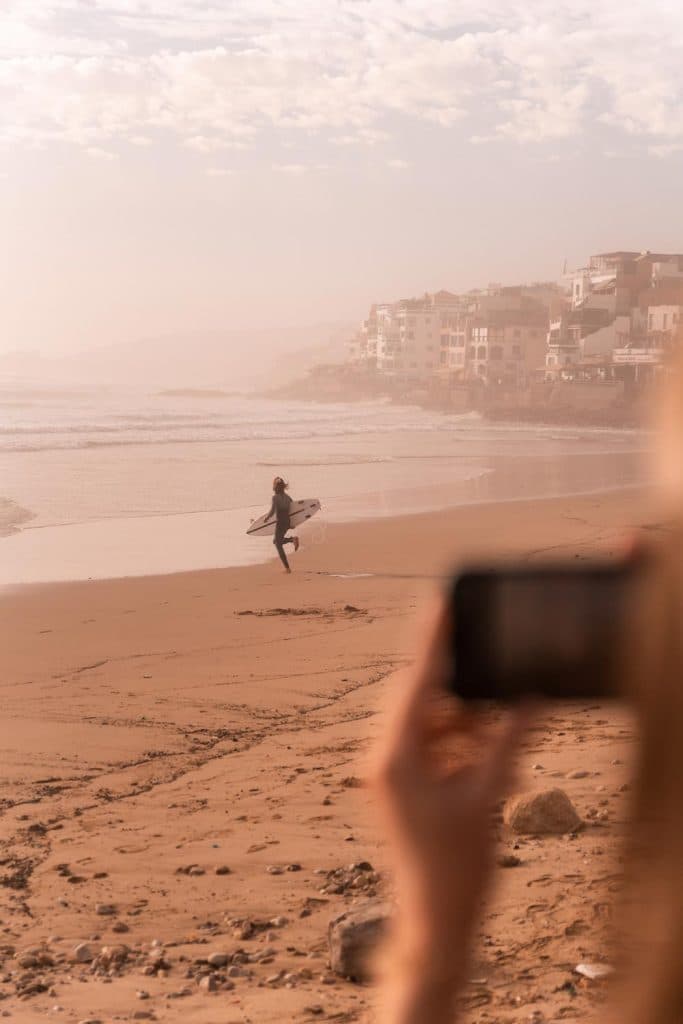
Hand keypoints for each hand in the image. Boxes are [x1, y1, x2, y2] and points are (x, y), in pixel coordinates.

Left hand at [374, 601, 530, 1021]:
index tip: (442, 601)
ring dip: (464, 722)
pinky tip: (491, 756)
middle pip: (420, 698)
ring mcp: (390, 772)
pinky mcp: (402, 785)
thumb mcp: (487, 795)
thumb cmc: (455, 865)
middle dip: (459, 689)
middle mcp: (383, 757)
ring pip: (427, 721)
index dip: (432, 640)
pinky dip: (459, 744)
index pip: (415, 682)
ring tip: (499, 735)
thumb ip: (508, 741)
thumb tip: (532, 700)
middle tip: (491, 678)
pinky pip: (430, 745)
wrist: (435, 921)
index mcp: (394, 755)